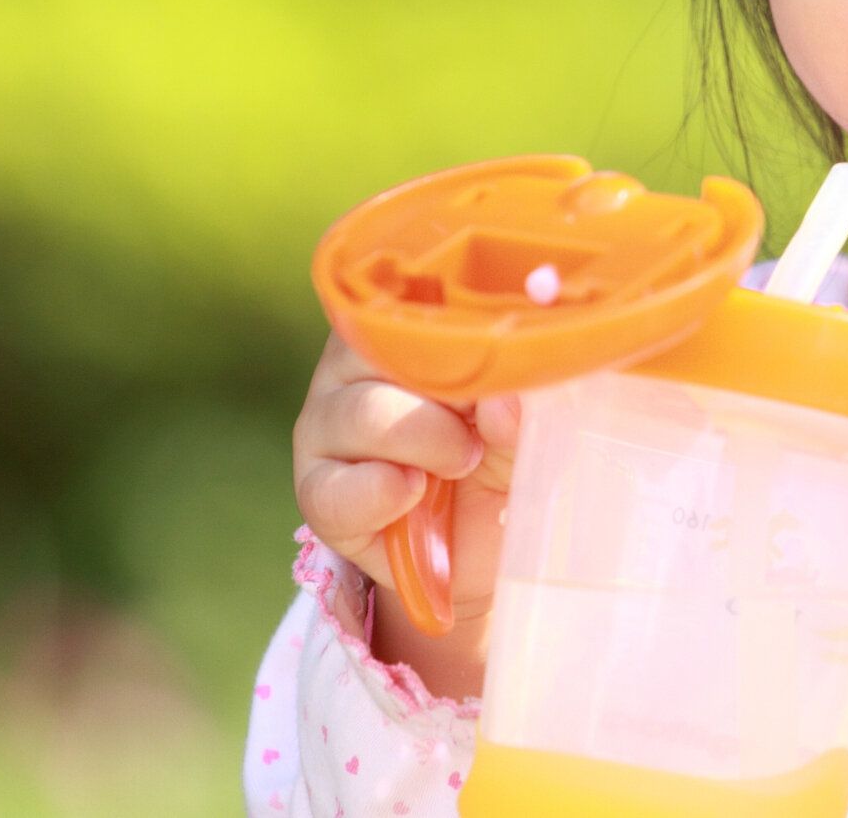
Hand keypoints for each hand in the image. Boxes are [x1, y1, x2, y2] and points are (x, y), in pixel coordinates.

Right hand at [291, 331, 521, 619]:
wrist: (486, 546)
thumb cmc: (505, 459)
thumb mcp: (530, 426)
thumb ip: (524, 406)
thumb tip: (503, 399)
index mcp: (404, 329)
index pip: (410, 300)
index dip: (457, 329)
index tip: (501, 355)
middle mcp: (352, 367)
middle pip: (378, 347)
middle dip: (446, 386)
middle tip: (485, 421)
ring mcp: (327, 426)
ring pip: (362, 412)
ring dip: (426, 439)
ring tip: (463, 461)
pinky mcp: (317, 491)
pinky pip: (331, 488)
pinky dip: (380, 491)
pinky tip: (413, 490)